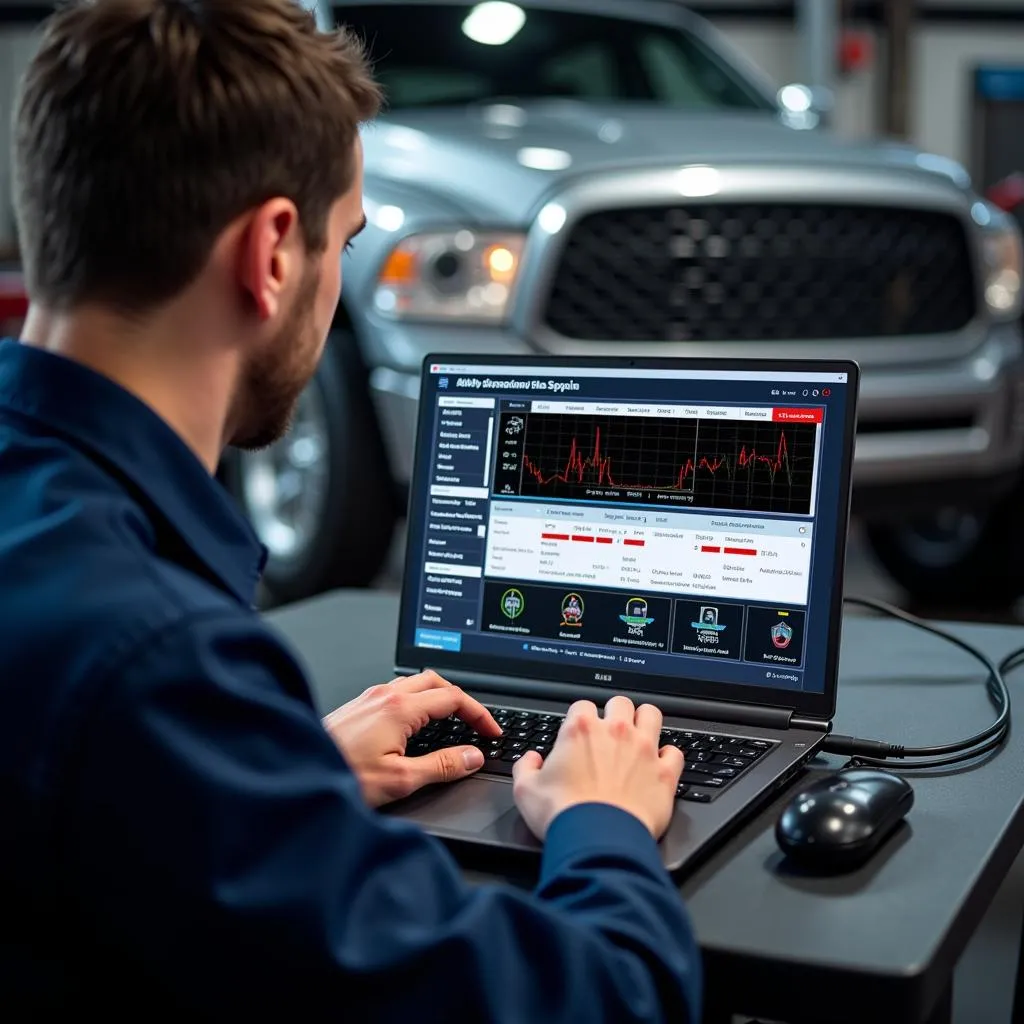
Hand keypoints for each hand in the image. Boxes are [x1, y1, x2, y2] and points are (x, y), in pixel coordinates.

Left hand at [323, 670, 501, 806]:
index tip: (491, 731)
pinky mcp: (356, 707)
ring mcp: (368, 698)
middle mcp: (384, 695)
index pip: (453, 698)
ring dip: (438, 697)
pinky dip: (417, 701)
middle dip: (462, 699)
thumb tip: (472, 757)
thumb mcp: (400, 779)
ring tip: (450, 720)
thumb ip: (442, 766)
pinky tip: (414, 724)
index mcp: (400, 708)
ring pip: (415, 684)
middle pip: (436, 682)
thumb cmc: (340, 776)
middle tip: (476, 722)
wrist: (297, 774)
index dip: (479, 714)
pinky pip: (396, 692)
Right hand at [512, 696, 683, 840]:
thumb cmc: (564, 815)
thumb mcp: (525, 790)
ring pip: (651, 714)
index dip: (580, 718)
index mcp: (580, 730)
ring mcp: (643, 749)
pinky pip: (675, 752)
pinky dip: (668, 756)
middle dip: (614, 713)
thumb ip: (526, 767)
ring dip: (644, 721)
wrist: (597, 841)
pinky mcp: (664, 772)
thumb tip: (531, 760)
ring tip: (639, 734)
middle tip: (610, 732)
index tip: (579, 732)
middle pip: (620, 702)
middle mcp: (615, 732)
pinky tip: (660, 764)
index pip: (582, 705)